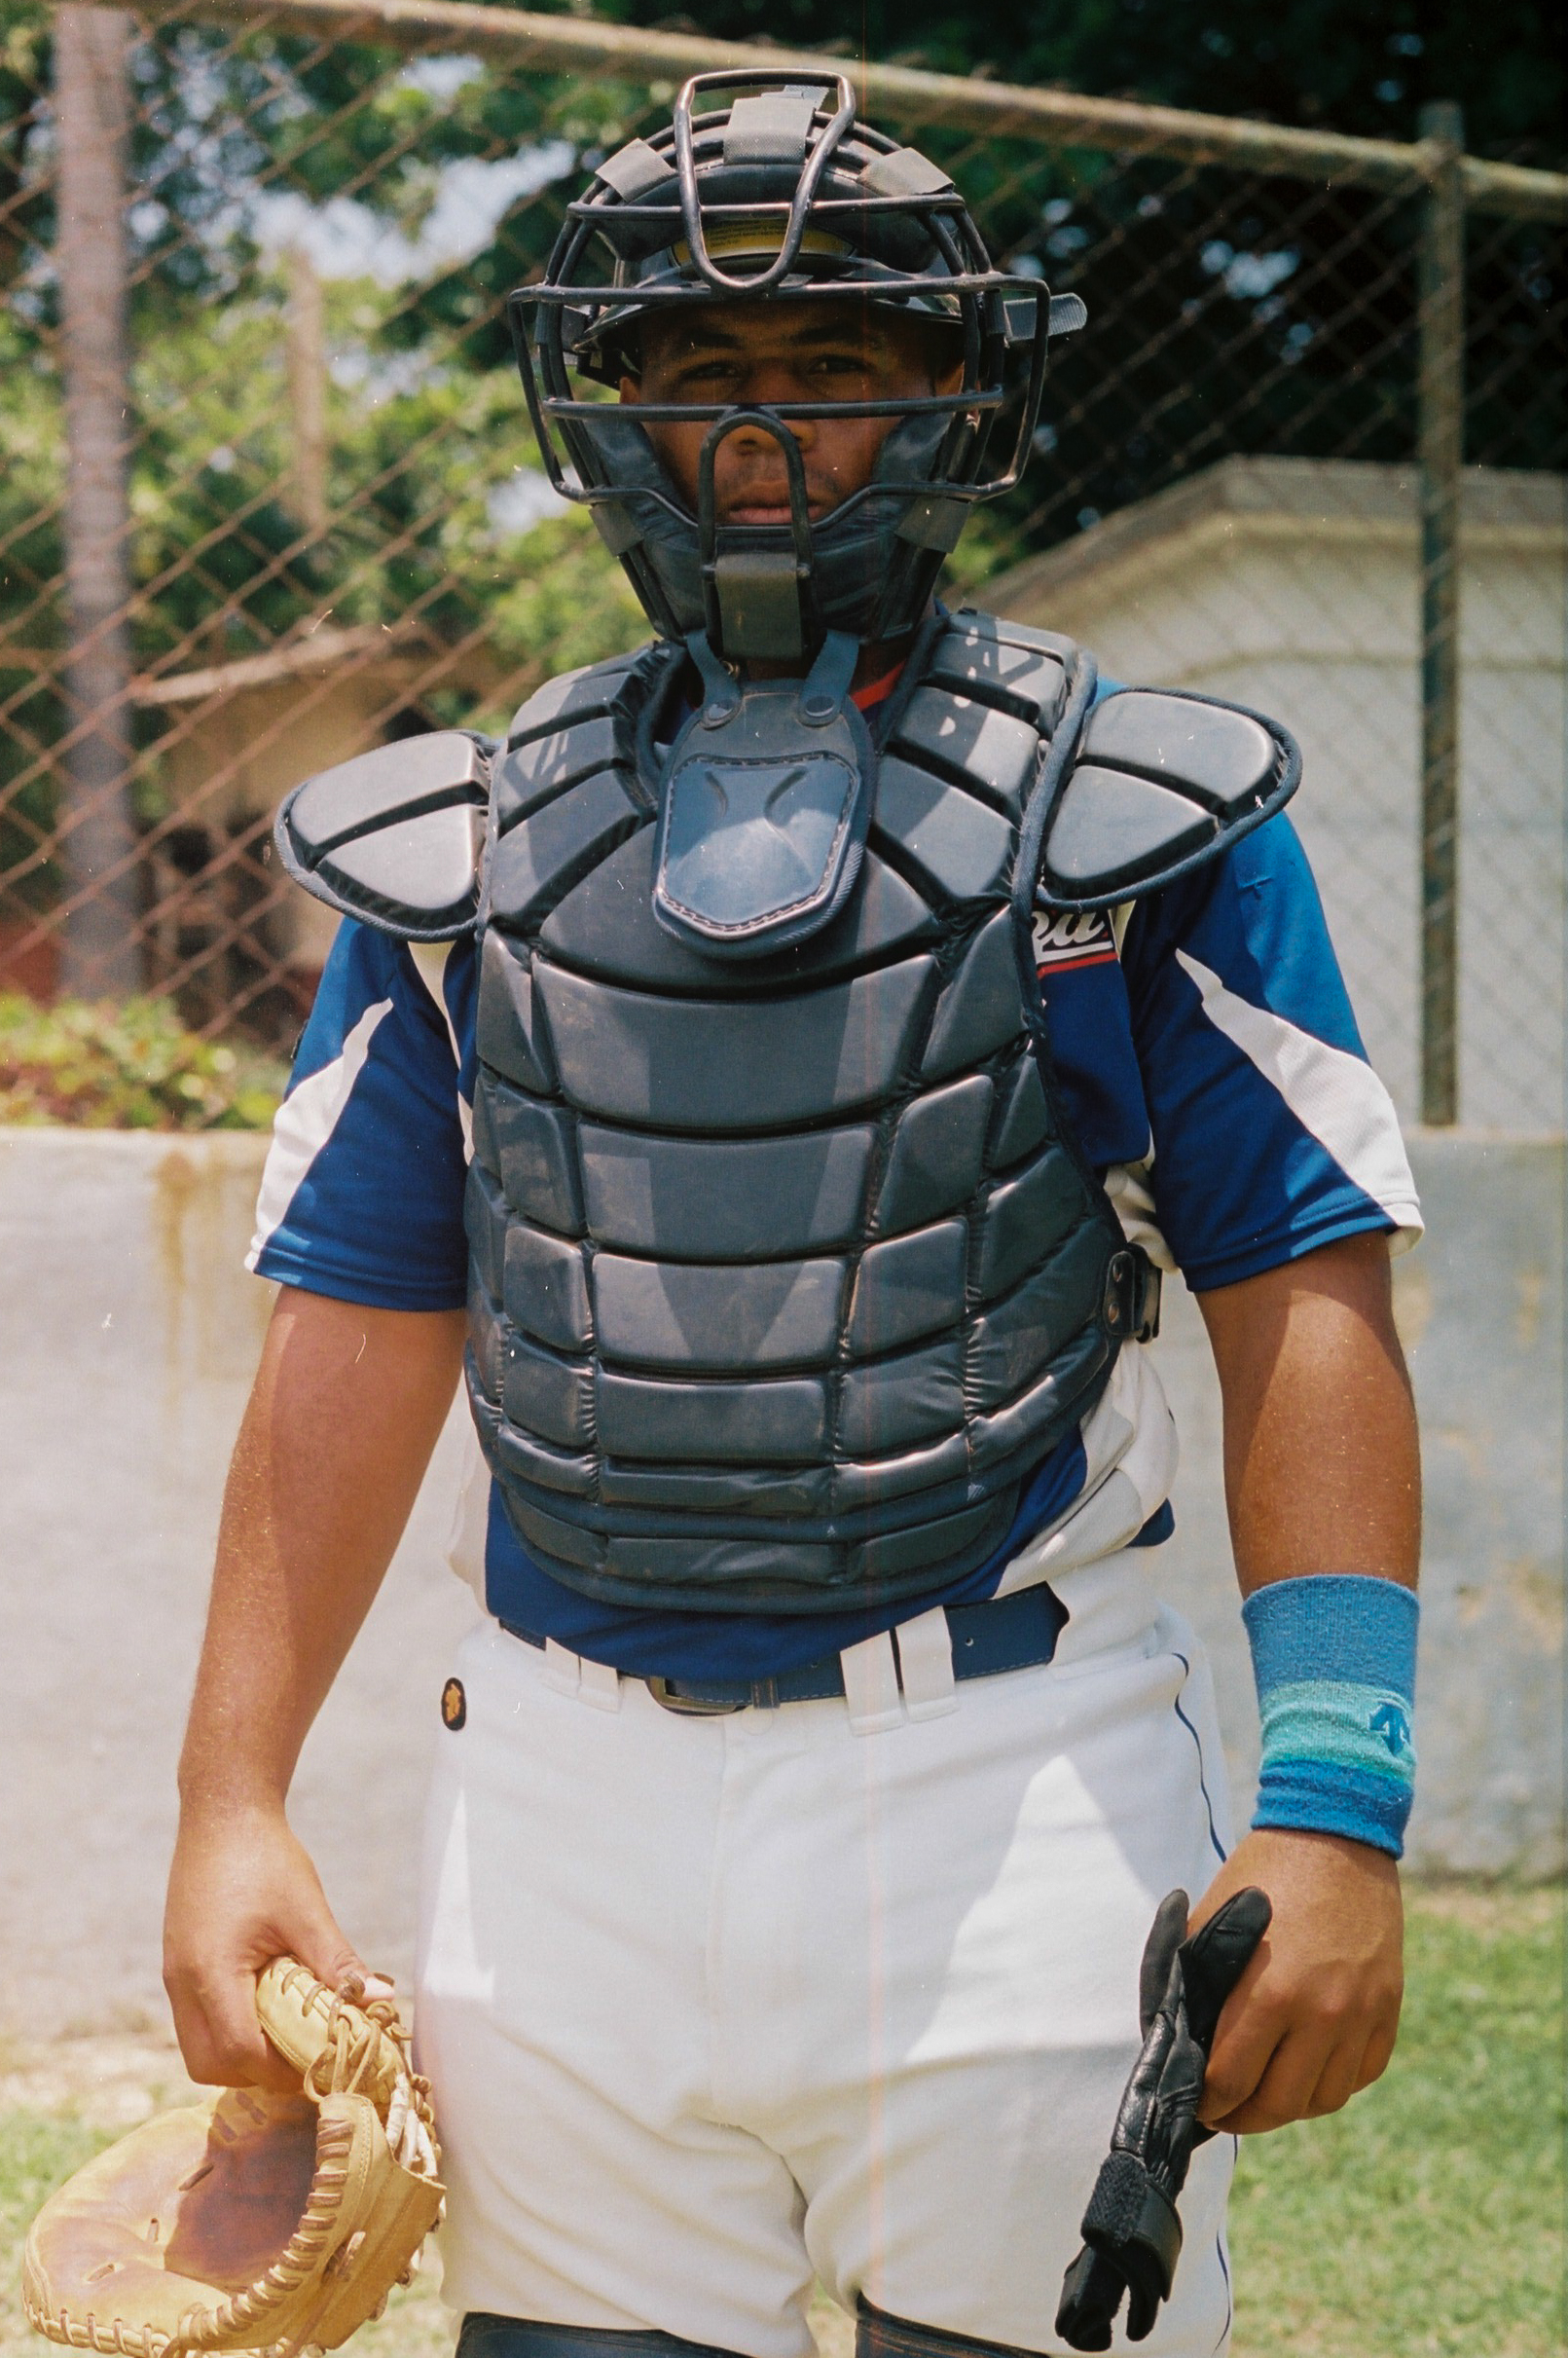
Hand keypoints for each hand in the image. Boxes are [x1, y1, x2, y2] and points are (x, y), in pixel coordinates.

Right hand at [164, 1802, 376, 2089]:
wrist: (222, 1813)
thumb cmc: (266, 1857)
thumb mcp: (307, 1911)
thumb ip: (339, 1963)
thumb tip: (382, 2000)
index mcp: (211, 1972)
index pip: (239, 2053)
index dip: (281, 2071)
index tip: (322, 2063)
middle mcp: (182, 1983)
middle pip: (209, 2065)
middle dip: (256, 2073)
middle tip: (304, 2055)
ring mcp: (175, 1976)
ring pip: (198, 2048)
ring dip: (240, 2055)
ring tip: (288, 2032)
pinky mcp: (178, 1965)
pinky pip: (197, 2021)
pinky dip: (229, 2029)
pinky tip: (268, 2005)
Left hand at [1189, 1827, 1402, 2133]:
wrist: (1334, 1836)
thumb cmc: (1261, 1877)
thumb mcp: (1210, 1924)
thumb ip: (1196, 1985)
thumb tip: (1184, 2042)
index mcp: (1269, 1993)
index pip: (1231, 2081)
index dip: (1209, 2102)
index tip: (1199, 2104)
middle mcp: (1321, 2014)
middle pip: (1280, 2106)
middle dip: (1243, 2117)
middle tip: (1226, 2112)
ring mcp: (1361, 2015)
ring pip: (1324, 2100)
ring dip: (1290, 2106)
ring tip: (1266, 2093)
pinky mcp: (1387, 2009)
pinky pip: (1361, 2074)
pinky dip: (1333, 2082)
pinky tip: (1308, 2070)